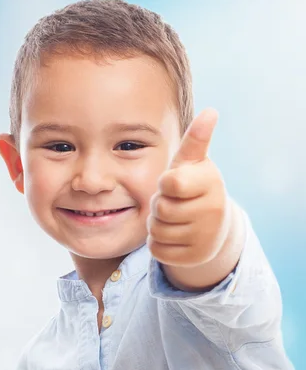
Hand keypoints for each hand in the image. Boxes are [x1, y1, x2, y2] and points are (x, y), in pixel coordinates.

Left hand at [147, 108, 230, 267]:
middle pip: (159, 209)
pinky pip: (157, 250)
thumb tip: (210, 112)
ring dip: (157, 225)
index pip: (169, 183)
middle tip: (173, 203)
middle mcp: (212, 211)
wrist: (212, 227)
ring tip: (174, 219)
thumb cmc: (194, 187)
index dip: (165, 184)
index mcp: (210, 183)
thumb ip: (196, 140)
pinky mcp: (193, 258)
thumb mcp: (193, 163)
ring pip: (156, 231)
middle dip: (159, 206)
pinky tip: (174, 237)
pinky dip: (159, 244)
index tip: (174, 184)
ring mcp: (205, 237)